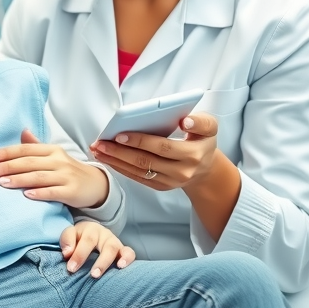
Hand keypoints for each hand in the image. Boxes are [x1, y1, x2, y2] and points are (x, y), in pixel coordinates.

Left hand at [0, 130, 108, 208]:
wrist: (96, 184)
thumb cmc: (68, 170)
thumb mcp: (54, 156)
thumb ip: (36, 146)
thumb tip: (22, 131)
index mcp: (52, 150)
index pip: (26, 149)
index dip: (7, 152)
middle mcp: (58, 161)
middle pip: (29, 162)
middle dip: (8, 166)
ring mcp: (66, 176)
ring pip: (39, 176)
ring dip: (19, 179)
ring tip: (2, 182)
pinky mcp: (72, 191)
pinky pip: (53, 192)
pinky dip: (39, 193)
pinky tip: (26, 195)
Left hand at [60, 222, 134, 277]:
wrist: (94, 234)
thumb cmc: (80, 238)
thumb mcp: (72, 234)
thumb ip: (67, 241)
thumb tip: (67, 253)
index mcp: (89, 229)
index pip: (85, 240)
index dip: (78, 255)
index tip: (71, 268)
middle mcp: (102, 234)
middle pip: (97, 243)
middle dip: (93, 260)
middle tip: (91, 275)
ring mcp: (114, 241)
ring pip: (112, 248)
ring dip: (106, 262)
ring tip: (100, 273)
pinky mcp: (123, 250)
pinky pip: (129, 252)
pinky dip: (127, 258)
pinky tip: (121, 267)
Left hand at [89, 113, 218, 191]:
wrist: (205, 169)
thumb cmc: (202, 141)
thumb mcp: (210, 127)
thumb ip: (201, 122)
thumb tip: (185, 122)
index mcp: (193, 154)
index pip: (162, 147)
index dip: (140, 141)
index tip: (120, 134)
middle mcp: (181, 171)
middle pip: (145, 161)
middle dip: (119, 151)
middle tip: (100, 142)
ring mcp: (170, 181)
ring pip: (138, 171)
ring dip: (115, 161)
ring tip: (98, 149)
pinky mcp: (161, 187)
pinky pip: (137, 178)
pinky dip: (120, 168)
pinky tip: (107, 158)